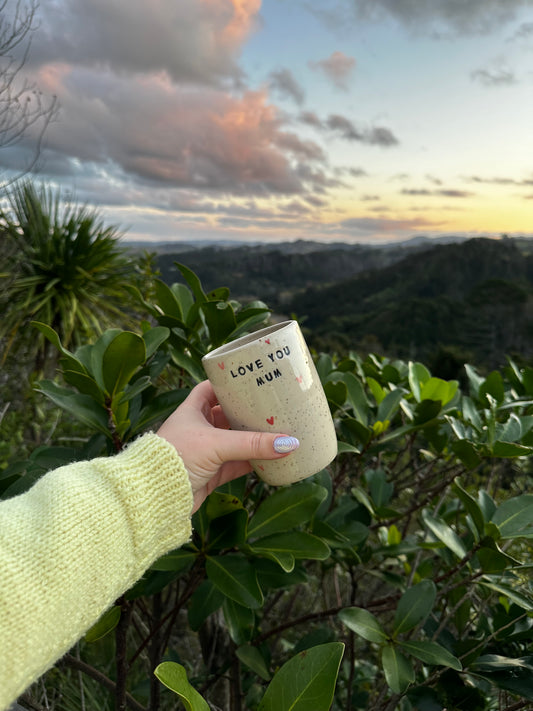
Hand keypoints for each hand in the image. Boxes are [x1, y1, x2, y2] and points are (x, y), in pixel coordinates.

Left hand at [157, 380, 298, 511]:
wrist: (155, 496)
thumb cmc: (177, 457)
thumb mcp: (217, 444)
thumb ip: (252, 444)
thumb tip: (288, 443)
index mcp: (191, 411)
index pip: (211, 388)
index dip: (228, 383)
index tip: (250, 380)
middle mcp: (197, 429)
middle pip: (227, 415)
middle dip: (247, 412)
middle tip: (271, 406)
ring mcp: (204, 451)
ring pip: (234, 441)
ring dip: (252, 439)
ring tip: (276, 431)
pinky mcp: (209, 473)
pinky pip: (236, 464)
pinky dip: (251, 462)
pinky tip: (270, 459)